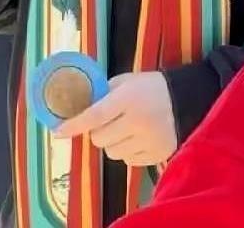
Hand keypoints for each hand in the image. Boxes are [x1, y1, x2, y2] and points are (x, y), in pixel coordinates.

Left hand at [54, 72, 177, 166]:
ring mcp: (148, 141)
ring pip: (112, 153)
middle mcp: (137, 122)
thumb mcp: (126, 81)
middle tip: (108, 121)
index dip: (74, 125)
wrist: (186, 100)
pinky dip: (127, 151)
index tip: (57, 132)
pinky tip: (137, 138)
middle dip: (98, 132)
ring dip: (112, 143)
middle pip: (100, 139)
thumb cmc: (151, 87)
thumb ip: (104, 94)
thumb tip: (79, 107)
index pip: (94, 116)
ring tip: (125, 129)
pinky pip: (128, 161)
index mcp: (128, 99)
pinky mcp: (156, 155)